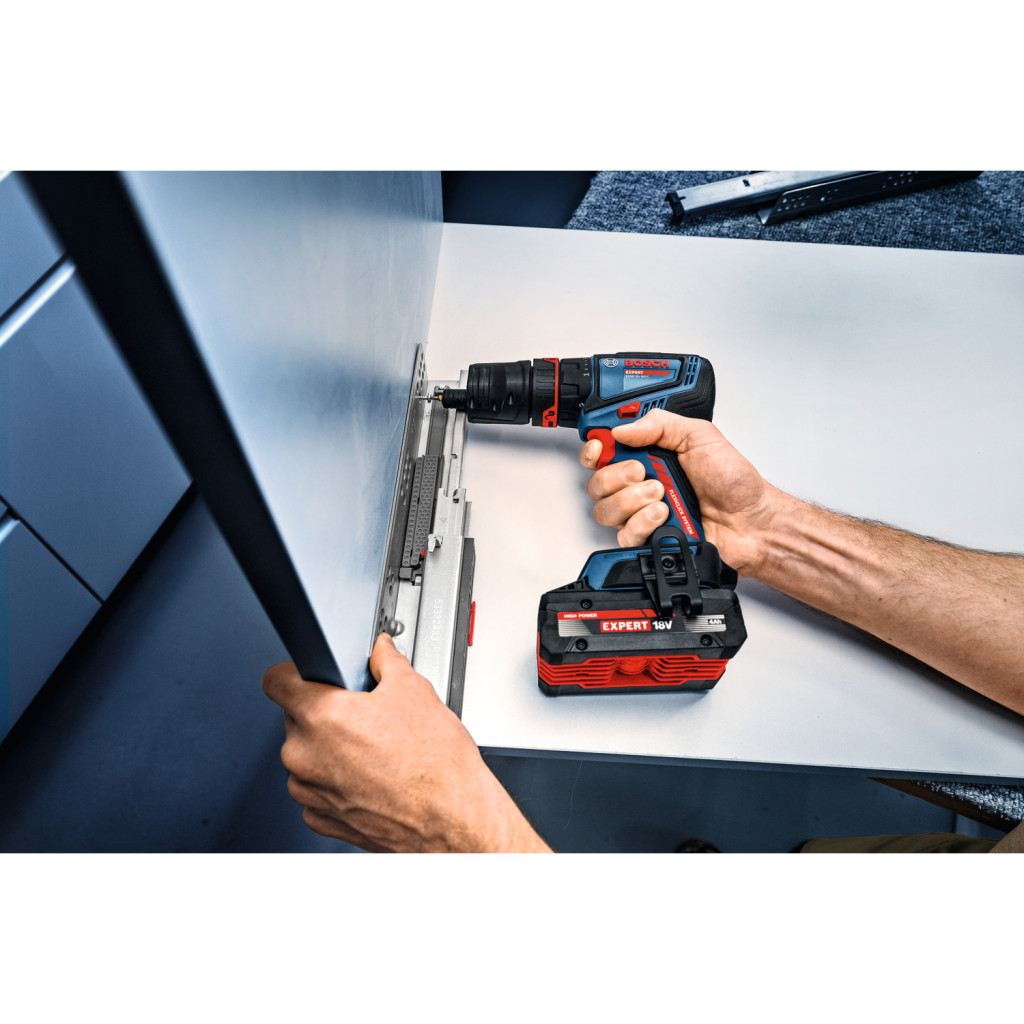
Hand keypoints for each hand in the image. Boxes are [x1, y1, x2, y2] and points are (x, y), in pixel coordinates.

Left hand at [262, 635, 551, 852]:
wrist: (452, 819)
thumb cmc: (435, 766)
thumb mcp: (415, 691)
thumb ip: (387, 661)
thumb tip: (380, 651)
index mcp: (322, 716)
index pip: (276, 680)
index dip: (295, 673)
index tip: (309, 676)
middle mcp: (305, 755)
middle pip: (296, 718)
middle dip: (325, 712)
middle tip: (363, 715)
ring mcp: (310, 791)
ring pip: (305, 755)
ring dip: (328, 749)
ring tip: (372, 750)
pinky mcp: (320, 818)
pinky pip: (316, 789)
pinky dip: (335, 781)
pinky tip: (369, 776)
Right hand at [579, 409, 776, 575]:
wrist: (750, 520)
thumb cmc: (733, 480)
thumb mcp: (700, 436)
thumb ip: (660, 424)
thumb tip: (621, 428)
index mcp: (648, 454)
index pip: (603, 451)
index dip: (594, 449)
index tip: (601, 447)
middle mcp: (639, 484)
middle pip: (597, 482)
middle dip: (616, 476)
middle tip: (643, 472)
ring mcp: (641, 512)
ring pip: (605, 510)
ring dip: (631, 500)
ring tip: (661, 496)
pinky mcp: (648, 537)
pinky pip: (624, 535)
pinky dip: (643, 523)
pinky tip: (664, 515)